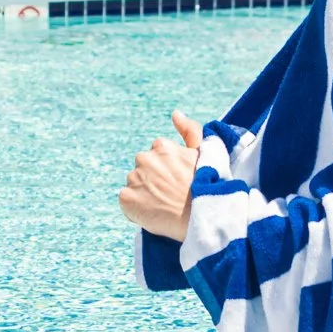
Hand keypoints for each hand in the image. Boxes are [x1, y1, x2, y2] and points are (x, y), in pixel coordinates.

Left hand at [119, 111, 204, 239]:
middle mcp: (144, 158)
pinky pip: (127, 202)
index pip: (156, 156)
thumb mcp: (204, 153)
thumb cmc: (207, 186)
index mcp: (161, 146)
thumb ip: (190, 130)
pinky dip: (135, 209)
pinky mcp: (126, 198)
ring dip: (144, 194)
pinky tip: (153, 214)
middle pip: (143, 169)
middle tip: (170, 195)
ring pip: (134, 185)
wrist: (201, 217)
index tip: (178, 182)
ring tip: (163, 206)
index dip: (167, 171)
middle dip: (153, 179)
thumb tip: (175, 113)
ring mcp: (133, 178)